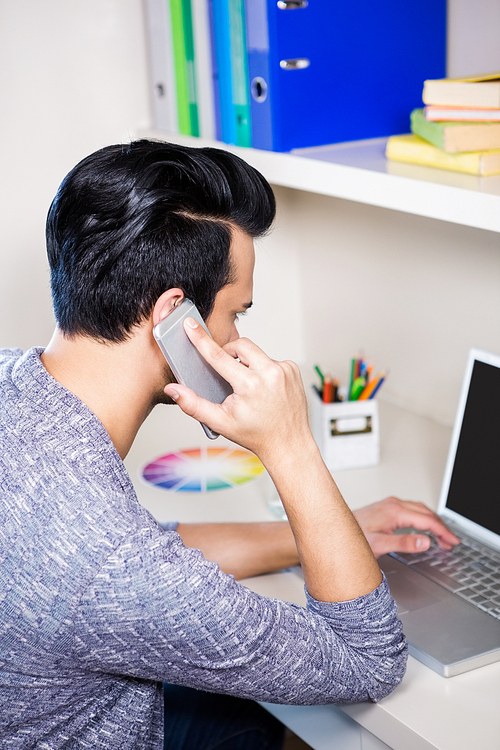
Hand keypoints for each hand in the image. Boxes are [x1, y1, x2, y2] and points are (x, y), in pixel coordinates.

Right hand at [164, 318, 312, 462]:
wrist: (288, 443)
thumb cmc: (255, 434)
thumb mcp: (220, 422)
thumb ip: (193, 404)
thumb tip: (173, 390)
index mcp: (250, 385)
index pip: (218, 355)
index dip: (201, 339)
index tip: (191, 325)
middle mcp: (270, 373)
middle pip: (240, 345)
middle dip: (229, 353)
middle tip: (226, 371)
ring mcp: (284, 370)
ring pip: (256, 352)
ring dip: (248, 363)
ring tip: (249, 387)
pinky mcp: (293, 369)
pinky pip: (271, 360)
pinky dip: (263, 369)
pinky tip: (265, 388)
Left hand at [353, 496, 459, 557]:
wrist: (334, 530)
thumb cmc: (353, 539)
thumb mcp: (379, 545)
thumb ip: (403, 543)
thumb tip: (426, 542)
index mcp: (395, 512)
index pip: (428, 520)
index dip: (443, 532)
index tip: (453, 542)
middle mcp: (393, 504)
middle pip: (426, 513)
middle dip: (442, 527)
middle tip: (452, 542)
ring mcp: (389, 504)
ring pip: (420, 509)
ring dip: (433, 522)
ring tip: (442, 536)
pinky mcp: (386, 507)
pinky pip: (412, 509)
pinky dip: (423, 518)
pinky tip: (424, 526)